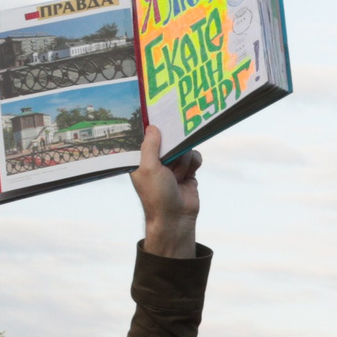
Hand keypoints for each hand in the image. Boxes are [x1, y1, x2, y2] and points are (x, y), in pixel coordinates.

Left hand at [131, 124, 201, 257]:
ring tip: (179, 174)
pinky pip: (194, 158)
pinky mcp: (188, 172)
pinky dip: (194, 163)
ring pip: (183, 149)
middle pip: (168, 140)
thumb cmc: (156, 195)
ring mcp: (173, 167)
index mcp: (141, 160)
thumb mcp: (148, 167)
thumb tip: (152, 127)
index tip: (160, 118)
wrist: (176, 218)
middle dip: (173, 145)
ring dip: (183, 160)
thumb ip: (150, 146)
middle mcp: (157, 162)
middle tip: (174, 148)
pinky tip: (190, 173)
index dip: (154, 129)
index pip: (147, 138)